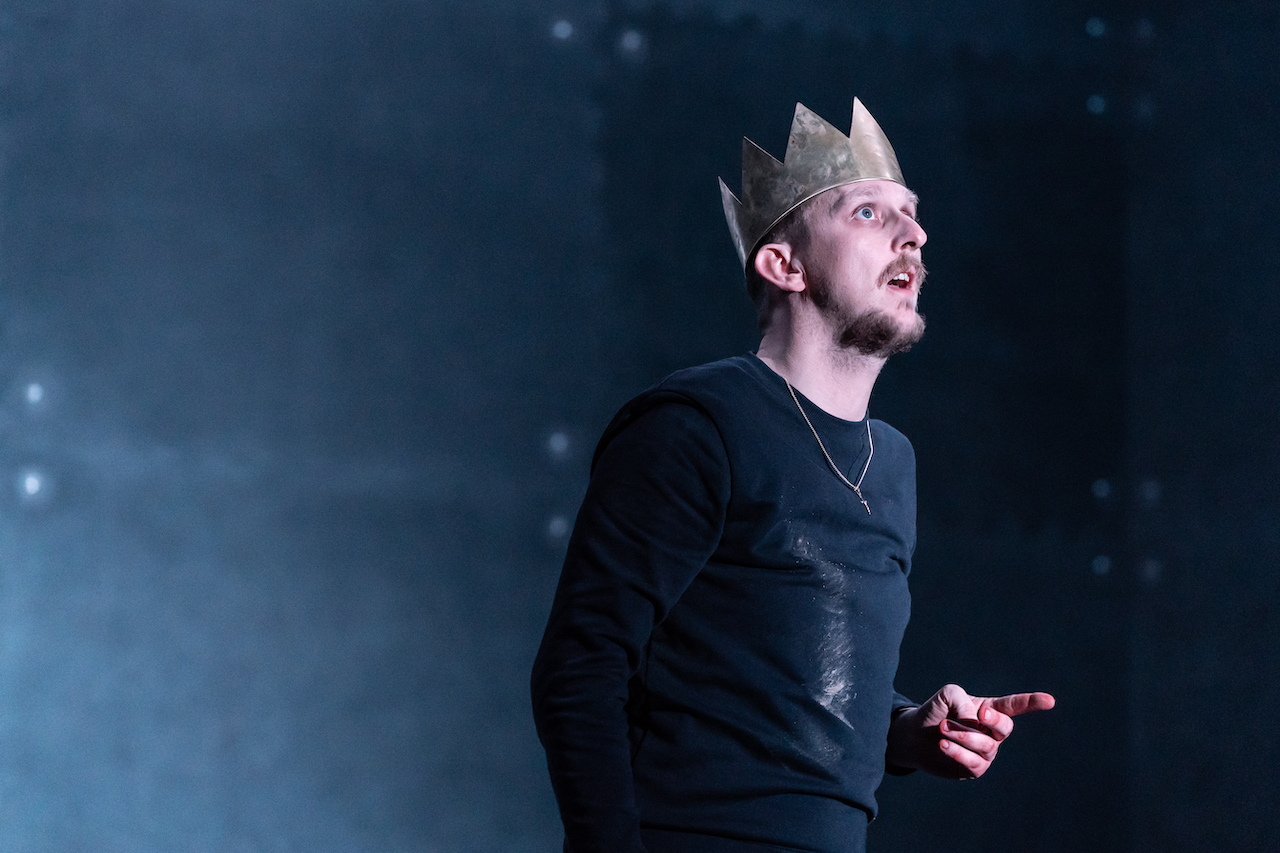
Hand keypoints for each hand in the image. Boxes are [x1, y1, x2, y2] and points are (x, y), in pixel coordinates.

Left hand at [886, 684, 1054, 778]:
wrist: (914, 736)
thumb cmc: (935, 711)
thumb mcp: (946, 694)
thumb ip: (961, 699)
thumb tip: (973, 720)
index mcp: (989, 710)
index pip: (1014, 706)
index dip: (1032, 703)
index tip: (1050, 701)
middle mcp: (992, 732)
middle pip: (1005, 728)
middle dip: (995, 721)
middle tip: (981, 713)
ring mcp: (986, 752)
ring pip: (986, 745)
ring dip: (964, 735)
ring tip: (943, 728)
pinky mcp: (974, 769)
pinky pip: (973, 762)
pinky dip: (957, 751)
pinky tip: (943, 744)